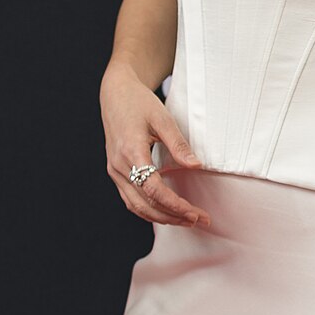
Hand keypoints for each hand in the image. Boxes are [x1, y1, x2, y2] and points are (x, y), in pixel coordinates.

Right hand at [101, 57, 204, 226]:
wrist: (115, 94)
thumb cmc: (138, 103)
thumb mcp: (162, 118)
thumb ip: (178, 144)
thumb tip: (196, 165)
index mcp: (131, 152)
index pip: (154, 190)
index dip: (175, 205)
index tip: (195, 213)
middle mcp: (118, 166)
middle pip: (146, 204)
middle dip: (173, 216)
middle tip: (199, 220)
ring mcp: (114, 171)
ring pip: (137, 206)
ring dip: (162, 217)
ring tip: (186, 220)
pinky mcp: (116, 172)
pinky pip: (131, 199)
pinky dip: (149, 210)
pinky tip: (167, 212)